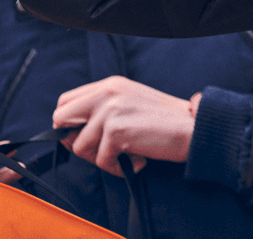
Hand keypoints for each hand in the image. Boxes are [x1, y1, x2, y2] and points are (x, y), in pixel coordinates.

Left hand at [53, 77, 194, 176]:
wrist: (192, 128)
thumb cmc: (164, 121)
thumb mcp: (130, 104)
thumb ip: (102, 109)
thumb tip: (71, 133)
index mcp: (110, 84)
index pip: (66, 101)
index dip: (68, 124)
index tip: (84, 137)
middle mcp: (108, 92)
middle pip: (60, 118)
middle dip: (74, 140)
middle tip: (101, 150)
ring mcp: (111, 110)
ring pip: (79, 146)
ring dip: (101, 158)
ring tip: (127, 153)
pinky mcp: (117, 130)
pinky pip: (100, 161)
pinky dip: (117, 167)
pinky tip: (137, 158)